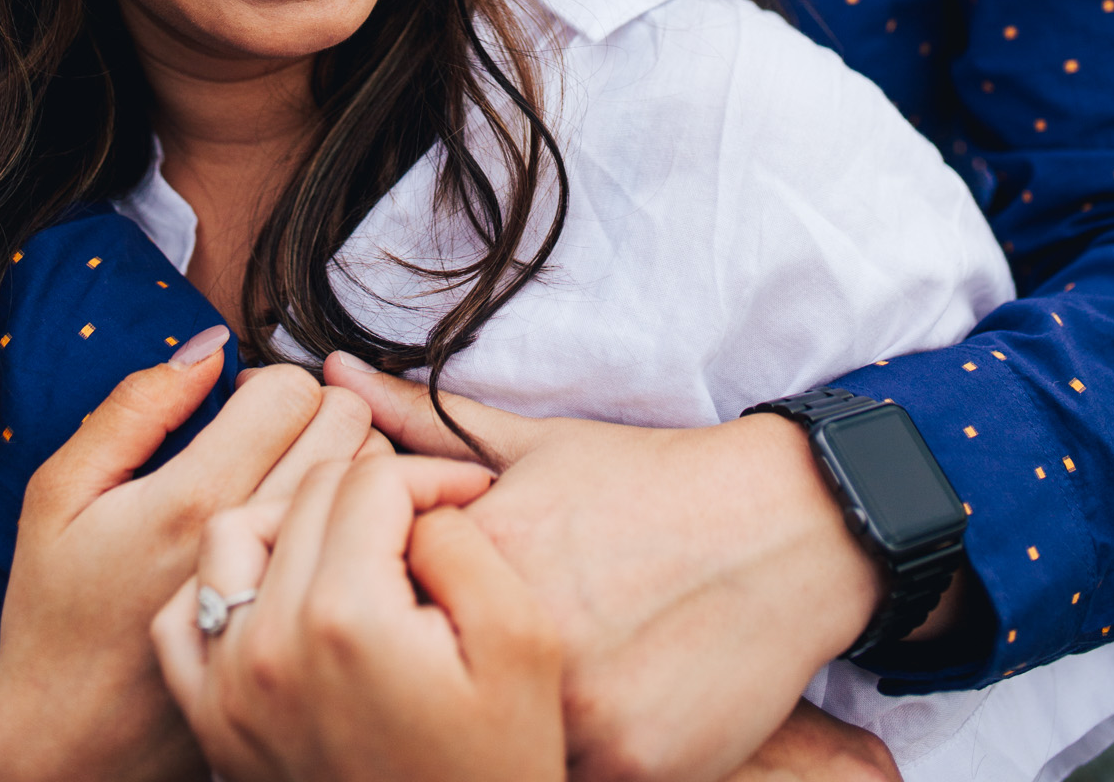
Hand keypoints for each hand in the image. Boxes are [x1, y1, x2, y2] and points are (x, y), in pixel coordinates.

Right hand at [0, 346, 373, 781]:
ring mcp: (289, 593)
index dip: (265, 380)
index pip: (290, 390)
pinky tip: (309, 536)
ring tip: (292, 479)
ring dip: (343, 459)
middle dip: (316, 407)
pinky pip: (365, 546)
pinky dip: (352, 524)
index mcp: (191, 501)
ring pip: (369, 477)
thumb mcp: (58, 495)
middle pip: (346, 421)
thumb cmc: (55, 613)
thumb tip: (209, 349)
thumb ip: (134, 408)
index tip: (237, 406)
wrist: (68, 748)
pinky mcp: (309, 631)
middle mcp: (252, 545)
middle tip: (272, 435)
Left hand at [153, 454, 564, 781]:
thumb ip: (464, 542)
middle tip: (425, 520)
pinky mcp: (211, 722)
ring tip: (352, 540)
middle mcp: (270, 642)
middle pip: (308, 494)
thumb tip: (420, 502)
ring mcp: (229, 685)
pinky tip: (280, 590)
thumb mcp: (522, 642)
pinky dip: (222, 583)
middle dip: (374, 488)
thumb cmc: (495, 767)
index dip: (432, 474)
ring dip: (292, 516)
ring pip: (234, 533)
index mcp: (348, 615)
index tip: (469, 494)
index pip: (374, 480)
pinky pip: (184, 615)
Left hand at [324, 358, 882, 781]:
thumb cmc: (647, 483)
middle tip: (498, 647)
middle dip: (446, 675)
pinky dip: (572, 755)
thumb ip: (423, 420)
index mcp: (488, 548)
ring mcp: (579, 704)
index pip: (392, 601)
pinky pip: (567, 777)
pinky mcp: (630, 762)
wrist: (782, 527)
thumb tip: (332, 371)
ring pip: (498, 747)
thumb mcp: (534, 444)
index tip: (444, 597)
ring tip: (549, 677)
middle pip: (438, 683)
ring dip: (502, 726)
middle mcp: (526, 630)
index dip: (410, 606)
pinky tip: (600, 704)